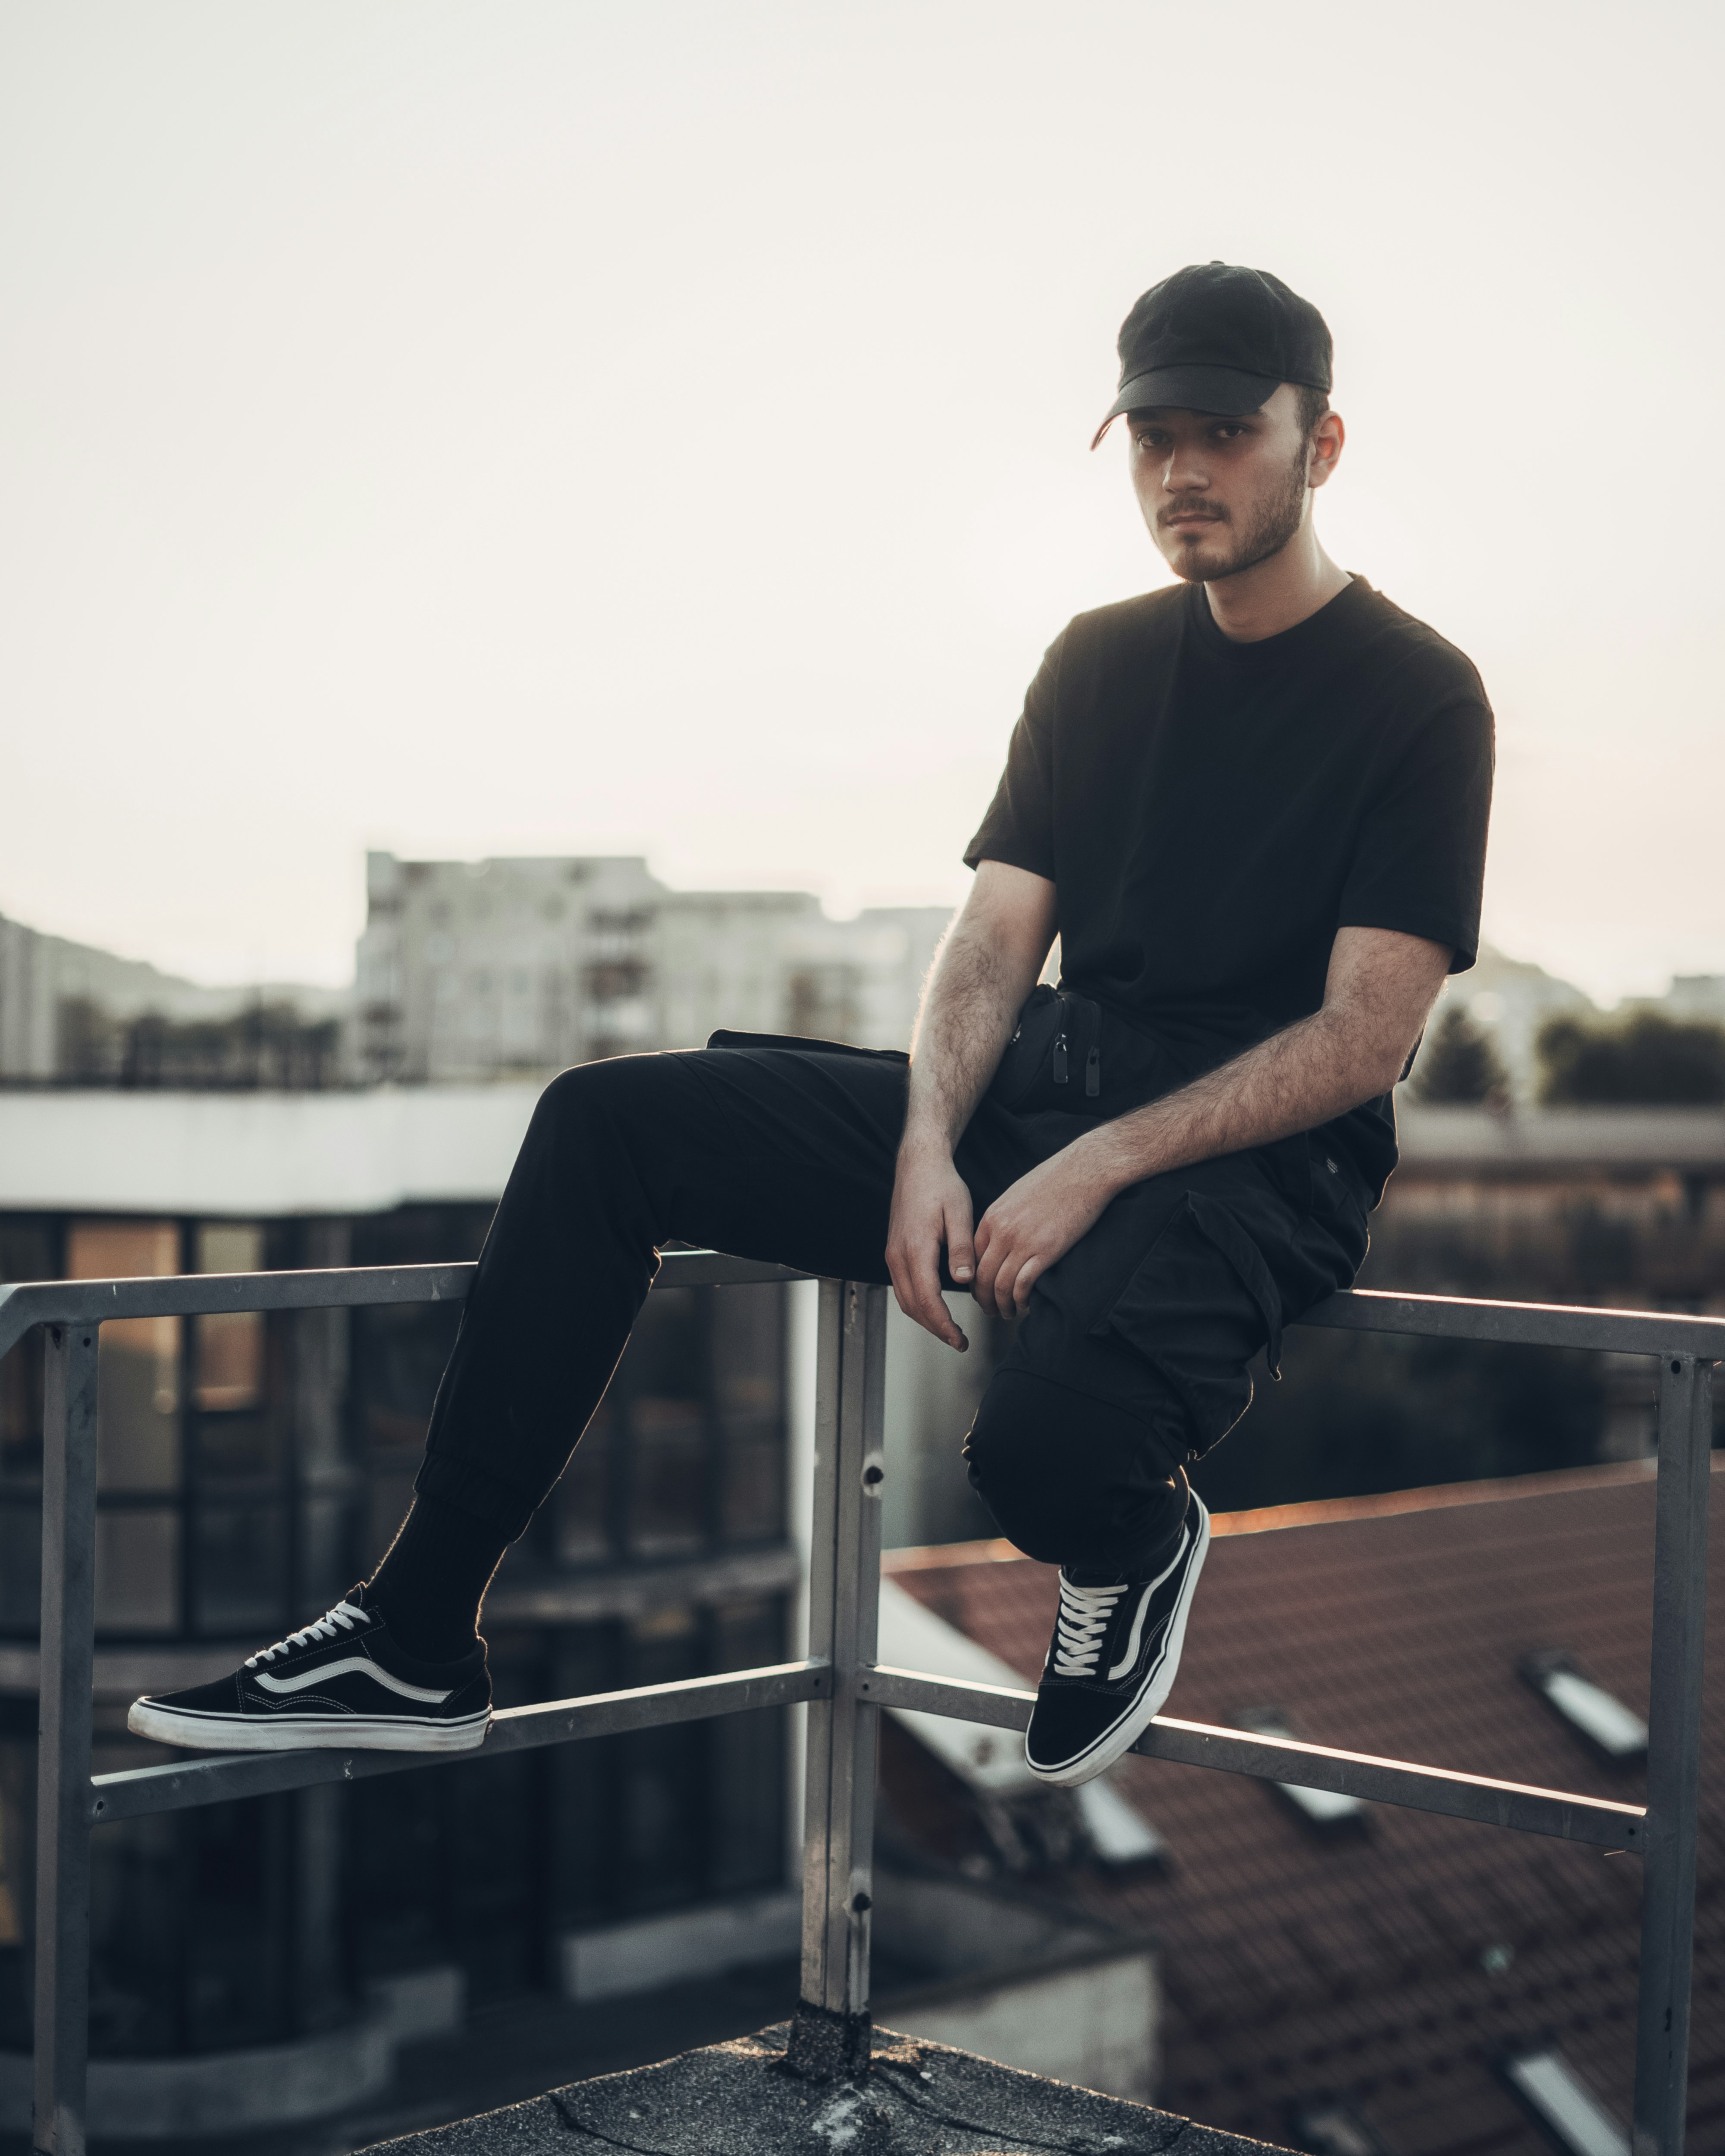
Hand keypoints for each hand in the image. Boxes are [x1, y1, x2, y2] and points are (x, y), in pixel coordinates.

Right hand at [886, 1140, 974, 1350]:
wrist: (918, 1166)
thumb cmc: (942, 1186)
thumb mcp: (959, 1212)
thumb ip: (960, 1247)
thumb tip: (964, 1280)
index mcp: (915, 1248)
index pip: (927, 1299)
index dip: (944, 1325)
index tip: (960, 1340)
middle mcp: (898, 1255)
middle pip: (913, 1306)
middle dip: (936, 1329)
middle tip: (960, 1342)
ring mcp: (893, 1254)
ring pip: (905, 1300)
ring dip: (926, 1319)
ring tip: (950, 1331)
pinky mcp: (894, 1252)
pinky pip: (903, 1288)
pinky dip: (918, 1304)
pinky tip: (936, 1308)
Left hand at [973, 1142, 1115, 1318]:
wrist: (1085, 1169)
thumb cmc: (1056, 1179)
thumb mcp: (1017, 1194)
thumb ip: (1004, 1217)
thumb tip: (1000, 1237)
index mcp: (993, 1216)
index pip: (972, 1258)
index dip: (974, 1280)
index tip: (980, 1290)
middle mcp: (1002, 1231)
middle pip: (982, 1276)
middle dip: (983, 1299)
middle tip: (990, 1311)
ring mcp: (1022, 1241)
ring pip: (1000, 1285)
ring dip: (1002, 1305)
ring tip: (1007, 1313)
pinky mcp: (1046, 1250)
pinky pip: (1023, 1285)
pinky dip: (1021, 1300)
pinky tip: (1026, 1305)